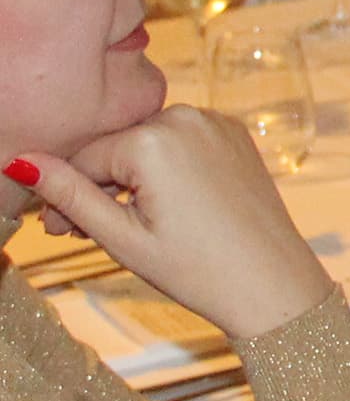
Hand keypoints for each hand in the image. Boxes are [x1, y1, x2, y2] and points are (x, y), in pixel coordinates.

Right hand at [19, 105, 330, 340]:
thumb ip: (70, 195)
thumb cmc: (199, 270)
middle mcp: (185, 116)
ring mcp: (214, 121)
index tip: (53, 231)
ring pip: (147, 145)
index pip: (84, 159)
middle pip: (115, 149)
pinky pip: (181, 144)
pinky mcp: (234, 133)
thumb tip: (21, 163)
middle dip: (94, 188)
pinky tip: (162, 206)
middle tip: (75, 233)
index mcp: (154, 139)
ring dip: (128, 178)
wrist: (274, 285)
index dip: (62, 196)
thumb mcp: (121, 237)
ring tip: (122, 224)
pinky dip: (165, 169)